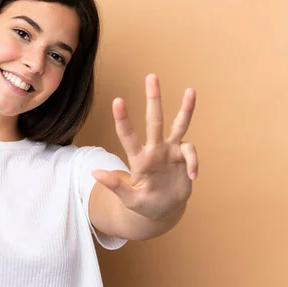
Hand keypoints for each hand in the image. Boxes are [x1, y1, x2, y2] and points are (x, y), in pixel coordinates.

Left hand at [92, 74, 197, 219]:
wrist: (163, 210)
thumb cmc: (143, 203)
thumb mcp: (129, 198)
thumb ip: (115, 186)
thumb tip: (94, 173)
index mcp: (138, 158)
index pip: (128, 136)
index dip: (123, 119)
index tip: (117, 101)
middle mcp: (154, 149)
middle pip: (154, 120)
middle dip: (153, 99)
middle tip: (151, 76)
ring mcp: (170, 151)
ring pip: (178, 125)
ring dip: (185, 109)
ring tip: (190, 91)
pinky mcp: (184, 158)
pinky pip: (191, 153)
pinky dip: (193, 163)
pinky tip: (192, 177)